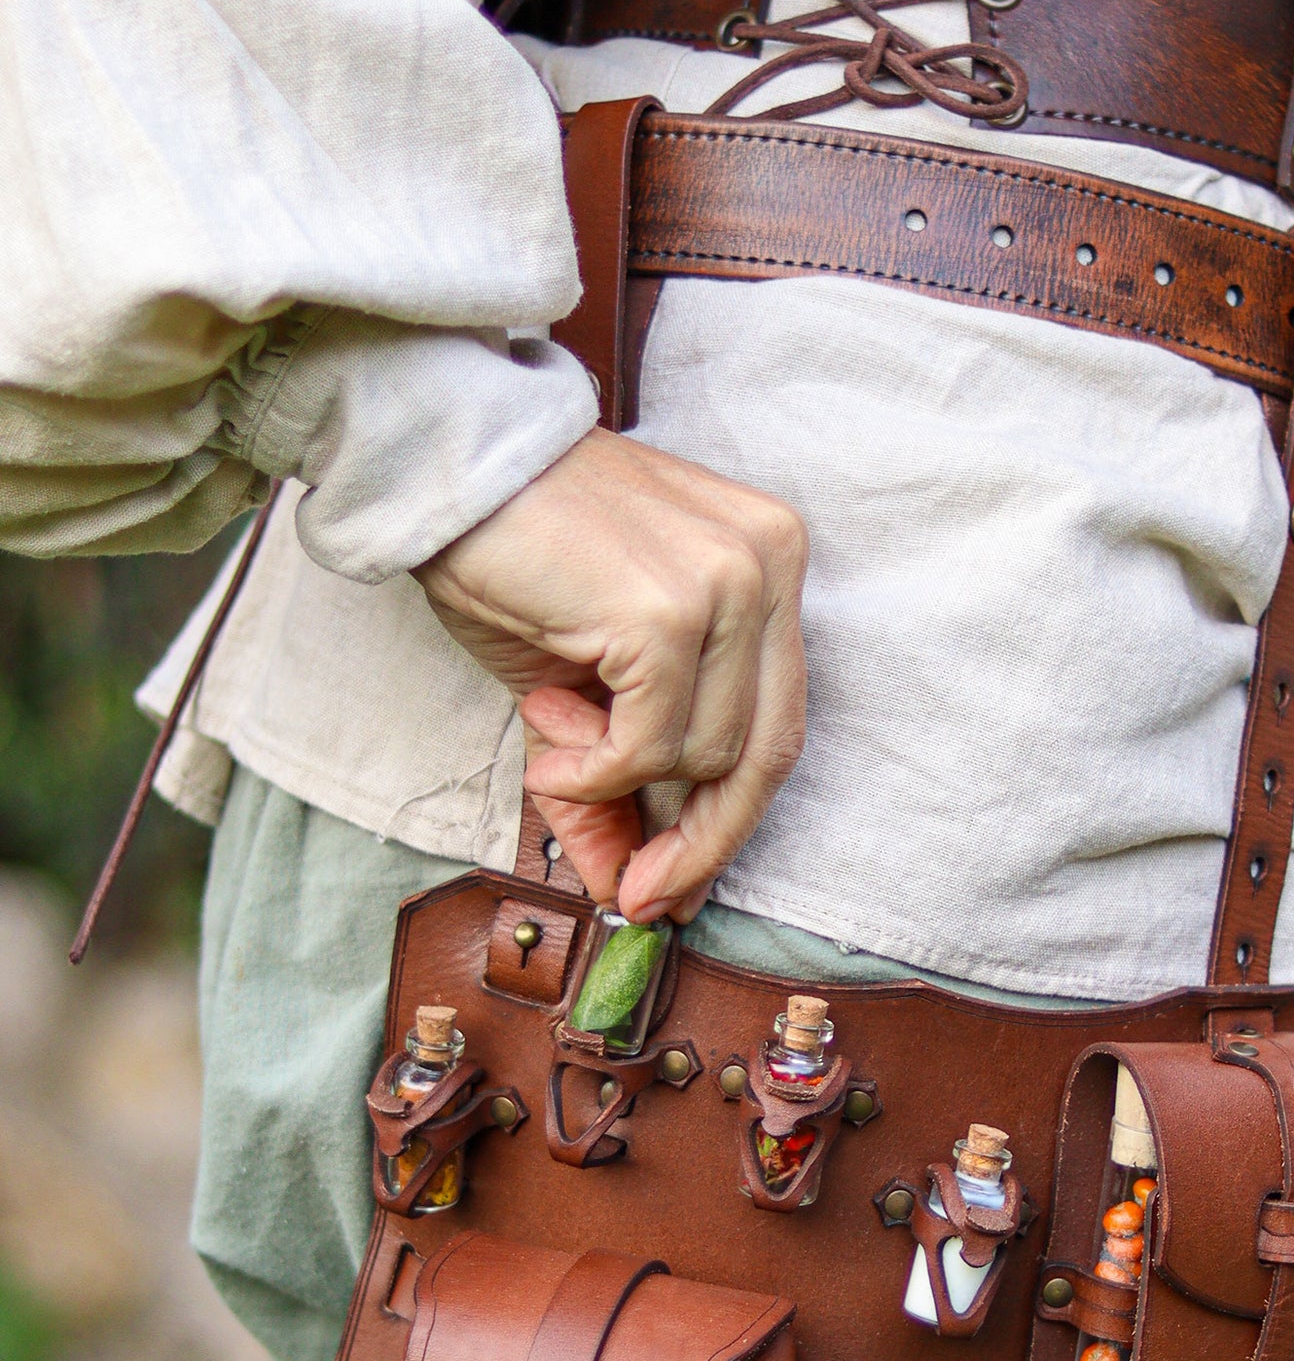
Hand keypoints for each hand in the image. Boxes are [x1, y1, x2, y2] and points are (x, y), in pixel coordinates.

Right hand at [416, 428, 807, 918]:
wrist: (446, 466)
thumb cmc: (513, 552)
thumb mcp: (584, 676)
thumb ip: (621, 772)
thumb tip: (630, 888)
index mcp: (771, 561)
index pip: (779, 720)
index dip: (728, 819)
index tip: (676, 882)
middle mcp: (770, 563)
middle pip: (767, 753)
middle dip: (701, 842)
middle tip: (637, 893)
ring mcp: (729, 583)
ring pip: (707, 757)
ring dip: (616, 772)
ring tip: (549, 725)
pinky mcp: (672, 612)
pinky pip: (651, 747)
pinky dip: (594, 766)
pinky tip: (544, 728)